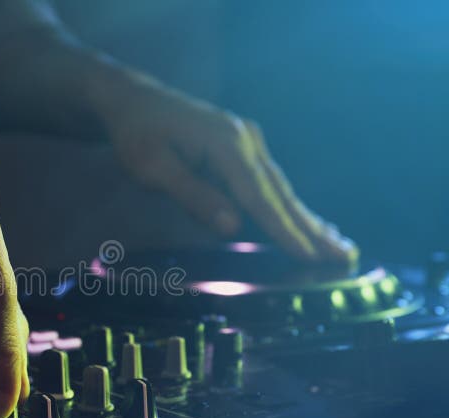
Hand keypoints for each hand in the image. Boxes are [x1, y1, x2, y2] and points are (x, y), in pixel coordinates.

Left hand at [99, 83, 357, 263]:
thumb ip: (193, 195)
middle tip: (345, 256)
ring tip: (339, 245)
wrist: (134, 100)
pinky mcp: (243, 145)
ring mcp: (247, 140)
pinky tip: (306, 220)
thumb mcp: (154, 168)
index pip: (259, 197)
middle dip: (312, 228)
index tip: (310, 255)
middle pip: (281, 192)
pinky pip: (269, 181)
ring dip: (307, 218)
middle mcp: (245, 139)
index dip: (285, 230)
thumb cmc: (137, 135)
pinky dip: (288, 204)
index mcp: (225, 144)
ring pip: (280, 187)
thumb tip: (233, 227)